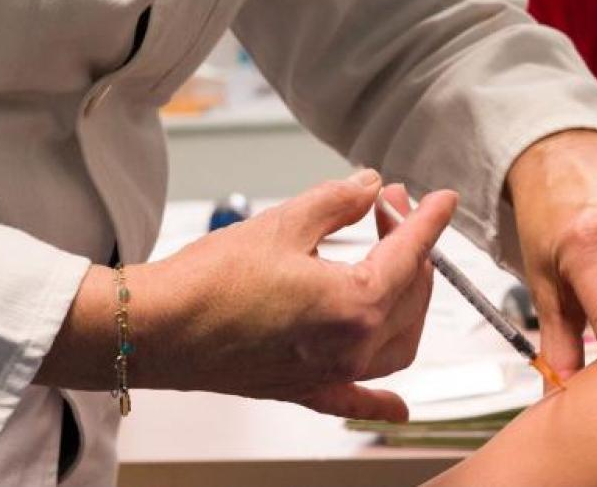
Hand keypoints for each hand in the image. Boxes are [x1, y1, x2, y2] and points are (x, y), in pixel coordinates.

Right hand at [39, 171, 455, 422]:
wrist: (155, 329)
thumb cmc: (209, 282)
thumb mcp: (284, 223)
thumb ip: (338, 202)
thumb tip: (368, 186)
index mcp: (354, 305)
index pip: (410, 253)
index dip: (428, 219)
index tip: (441, 200)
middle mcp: (351, 348)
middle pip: (409, 293)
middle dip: (409, 245)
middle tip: (386, 208)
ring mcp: (330, 374)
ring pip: (398, 342)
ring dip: (408, 301)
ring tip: (393, 264)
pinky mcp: (303, 388)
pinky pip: (356, 400)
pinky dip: (381, 402)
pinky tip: (398, 409)